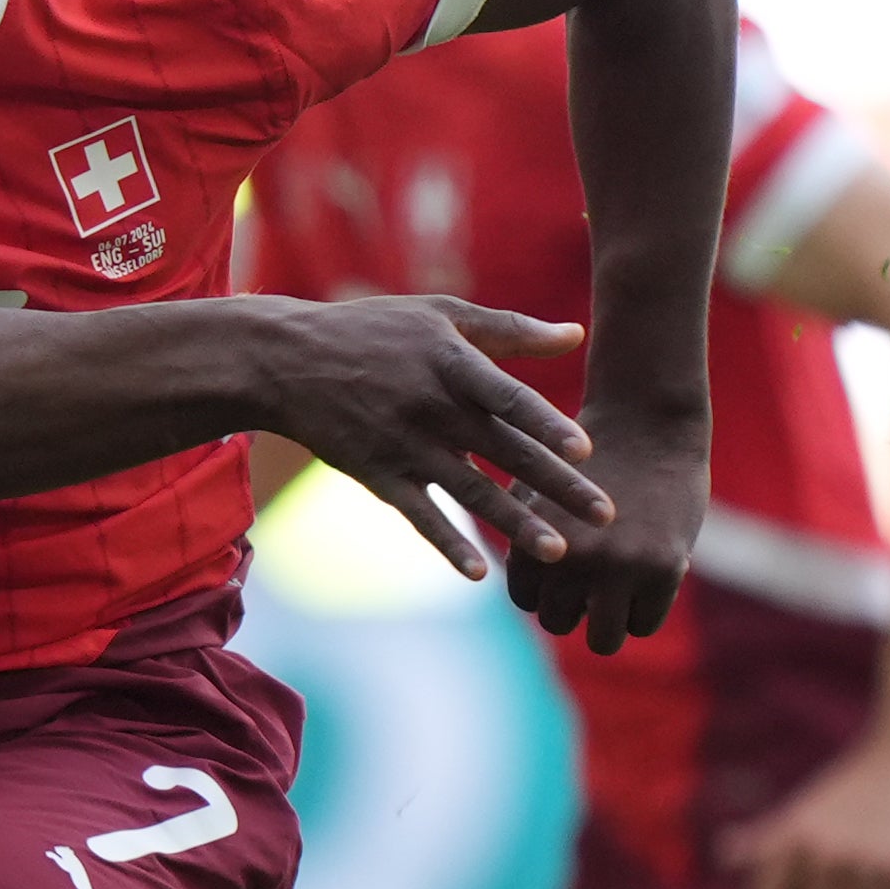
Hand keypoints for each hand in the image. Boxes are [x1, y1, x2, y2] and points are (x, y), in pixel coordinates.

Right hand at [255, 295, 616, 586]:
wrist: (284, 362)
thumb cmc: (372, 330)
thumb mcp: (440, 314)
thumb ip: (509, 329)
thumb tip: (576, 336)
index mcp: (452, 364)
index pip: (508, 399)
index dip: (546, 425)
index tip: (585, 450)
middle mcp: (431, 409)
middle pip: (504, 453)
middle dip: (557, 486)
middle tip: (605, 515)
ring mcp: (403, 446)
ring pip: (470, 491)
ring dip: (514, 524)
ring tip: (558, 552)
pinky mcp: (377, 475)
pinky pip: (418, 515)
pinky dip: (446, 543)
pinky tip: (478, 573)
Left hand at [503, 402, 699, 654]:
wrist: (647, 424)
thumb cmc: (590, 459)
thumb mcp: (538, 494)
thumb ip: (529, 543)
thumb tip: (532, 604)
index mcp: (534, 541)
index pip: (526, 600)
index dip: (546, 590)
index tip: (565, 572)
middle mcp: (569, 560)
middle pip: (558, 623)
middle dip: (575, 609)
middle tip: (594, 584)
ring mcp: (618, 568)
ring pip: (603, 639)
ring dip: (609, 622)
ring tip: (620, 592)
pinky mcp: (662, 569)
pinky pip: (644, 624)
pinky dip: (644, 613)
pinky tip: (649, 583)